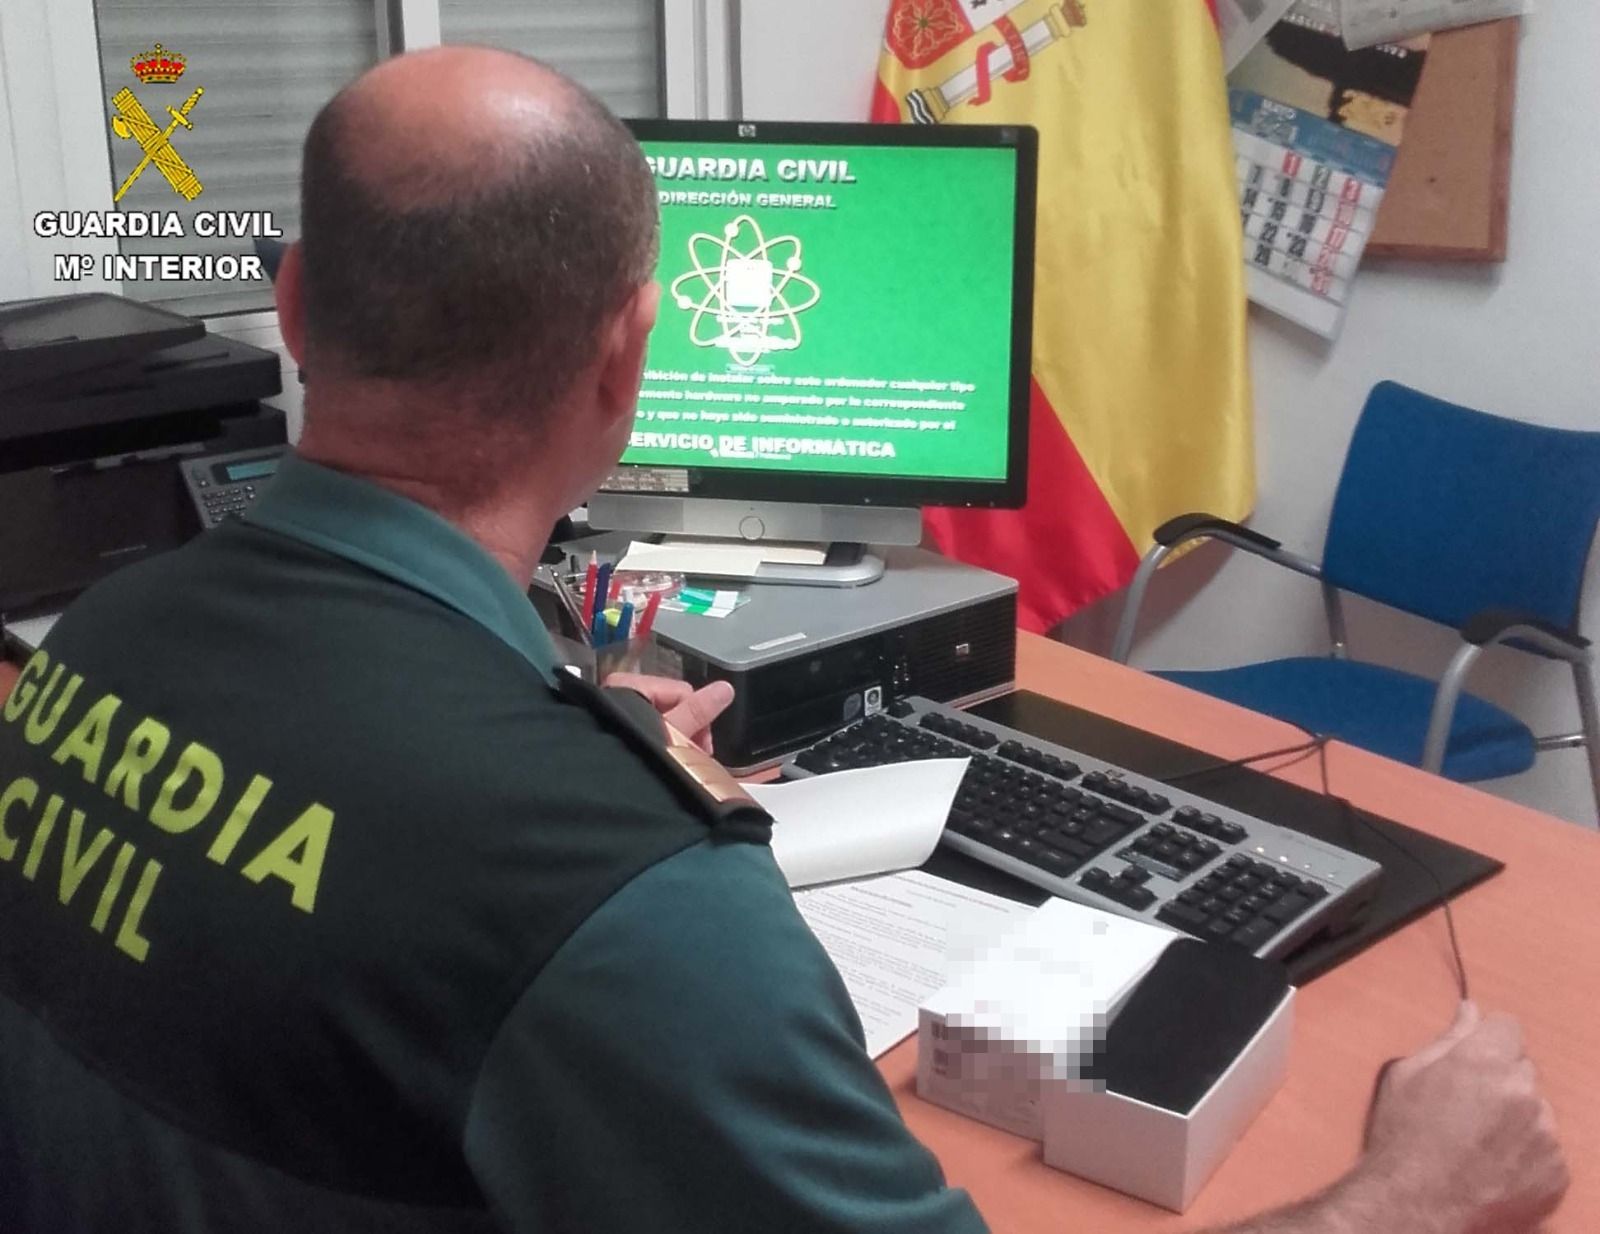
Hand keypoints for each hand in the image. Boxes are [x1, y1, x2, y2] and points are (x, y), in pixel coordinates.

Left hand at [604, 673, 734, 754]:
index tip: (701, 748)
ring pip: (663, 718)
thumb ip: (696, 712)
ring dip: (676, 739)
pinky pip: (650, 729)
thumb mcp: (669, 734)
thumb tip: (725, 688)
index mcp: (632, 685)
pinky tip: (666, 760)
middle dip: (688, 731)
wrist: (606, 783)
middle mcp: (622, 692)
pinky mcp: (620, 730)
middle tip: (692, 757)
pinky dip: (661, 743)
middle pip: (674, 704)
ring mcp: (620, 712)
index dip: (699, 718)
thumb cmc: (633, 754)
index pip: (683, 691)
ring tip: (680, 762)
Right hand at [1361, 1002, 1568, 1233]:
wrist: (1414, 1204)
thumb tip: (1471, 1012)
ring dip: (1517, 1119)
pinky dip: (1528, 1155)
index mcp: (1485, 1060)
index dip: (1489, 1040)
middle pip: (1523, 1069)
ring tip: (1481, 1143)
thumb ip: (1448, 1040)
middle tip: (1469, 1107)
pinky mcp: (1557, 1173)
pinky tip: (1495, 1167)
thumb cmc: (1402, 1136)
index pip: (1508, 1027)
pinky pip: (1548, 1150)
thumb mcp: (1408, 1075)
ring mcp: (1545, 1135)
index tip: (1475, 1058)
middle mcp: (1523, 1092)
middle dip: (1501, 1080)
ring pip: (1537, 1111)